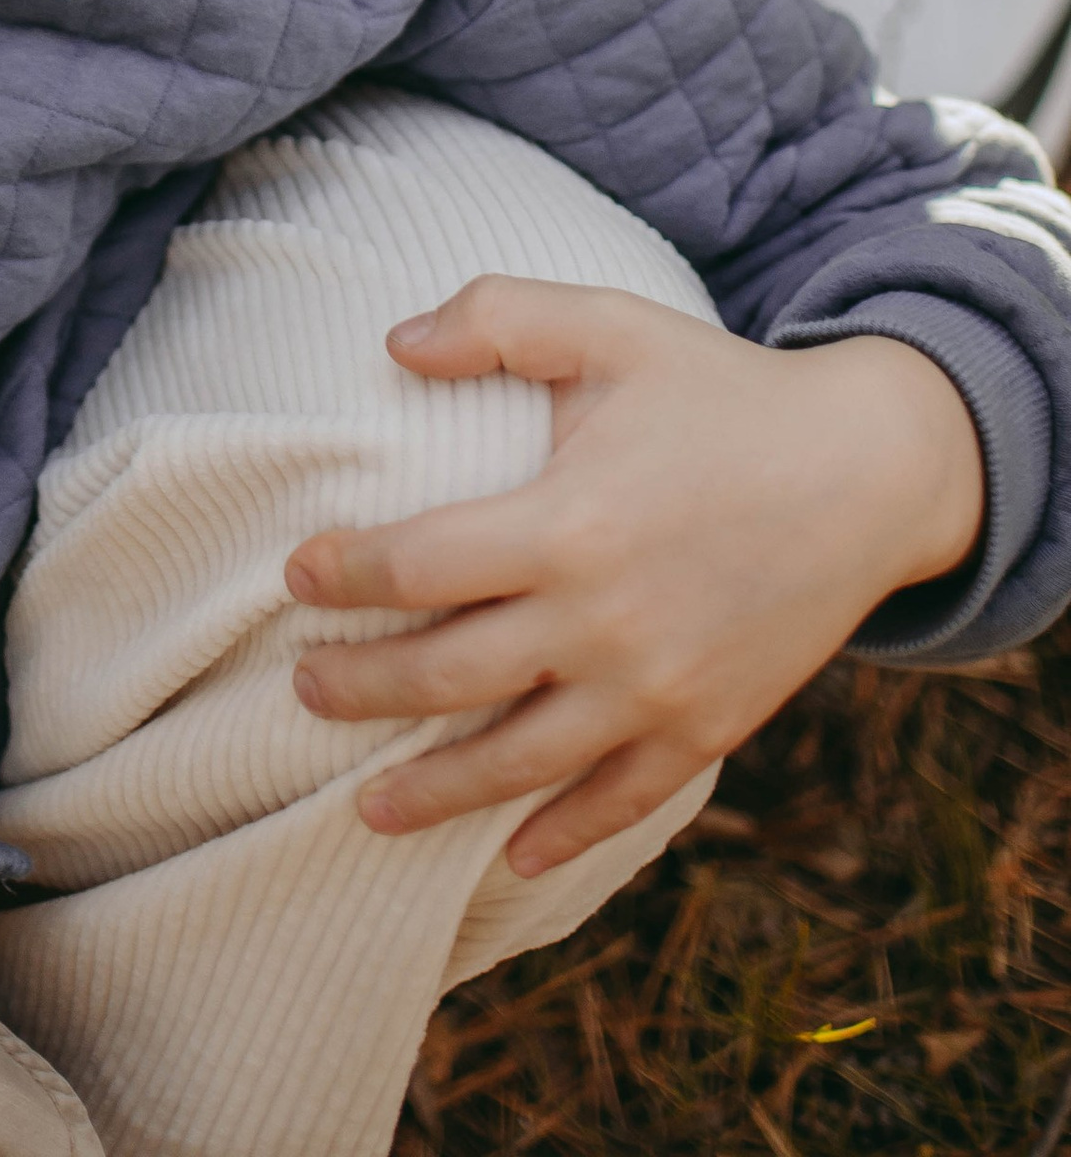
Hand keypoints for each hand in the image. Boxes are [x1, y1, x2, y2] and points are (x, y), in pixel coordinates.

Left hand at [283, 277, 984, 876]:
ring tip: (364, 808)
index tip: (298, 575)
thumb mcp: (611, 324)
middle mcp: (605, 622)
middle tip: (303, 689)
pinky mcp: (707, 727)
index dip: (347, 573)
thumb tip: (393, 344)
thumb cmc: (723, 390)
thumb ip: (496, 317)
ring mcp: (658, 688)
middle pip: (450, 676)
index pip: (421, 564)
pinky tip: (511, 852)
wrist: (870, 472)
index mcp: (568, 523)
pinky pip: (621, 801)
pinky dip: (561, 833)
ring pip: (521, 762)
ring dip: (435, 790)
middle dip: (362, 689)